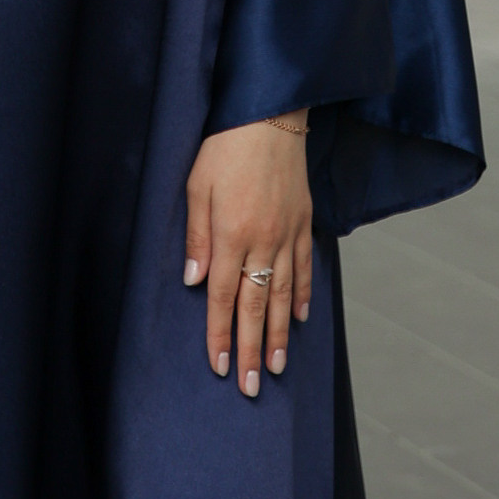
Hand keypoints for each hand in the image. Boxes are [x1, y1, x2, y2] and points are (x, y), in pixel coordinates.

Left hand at [183, 116, 312, 396]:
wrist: (270, 112)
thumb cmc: (224, 144)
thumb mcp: (197, 184)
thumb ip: (197, 235)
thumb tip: (194, 281)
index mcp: (230, 234)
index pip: (221, 296)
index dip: (219, 334)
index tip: (220, 366)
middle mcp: (261, 241)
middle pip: (254, 305)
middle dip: (252, 349)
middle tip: (253, 386)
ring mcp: (286, 233)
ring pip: (282, 294)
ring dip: (279, 333)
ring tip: (278, 366)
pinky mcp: (303, 221)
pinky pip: (304, 266)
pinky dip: (303, 294)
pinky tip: (300, 317)